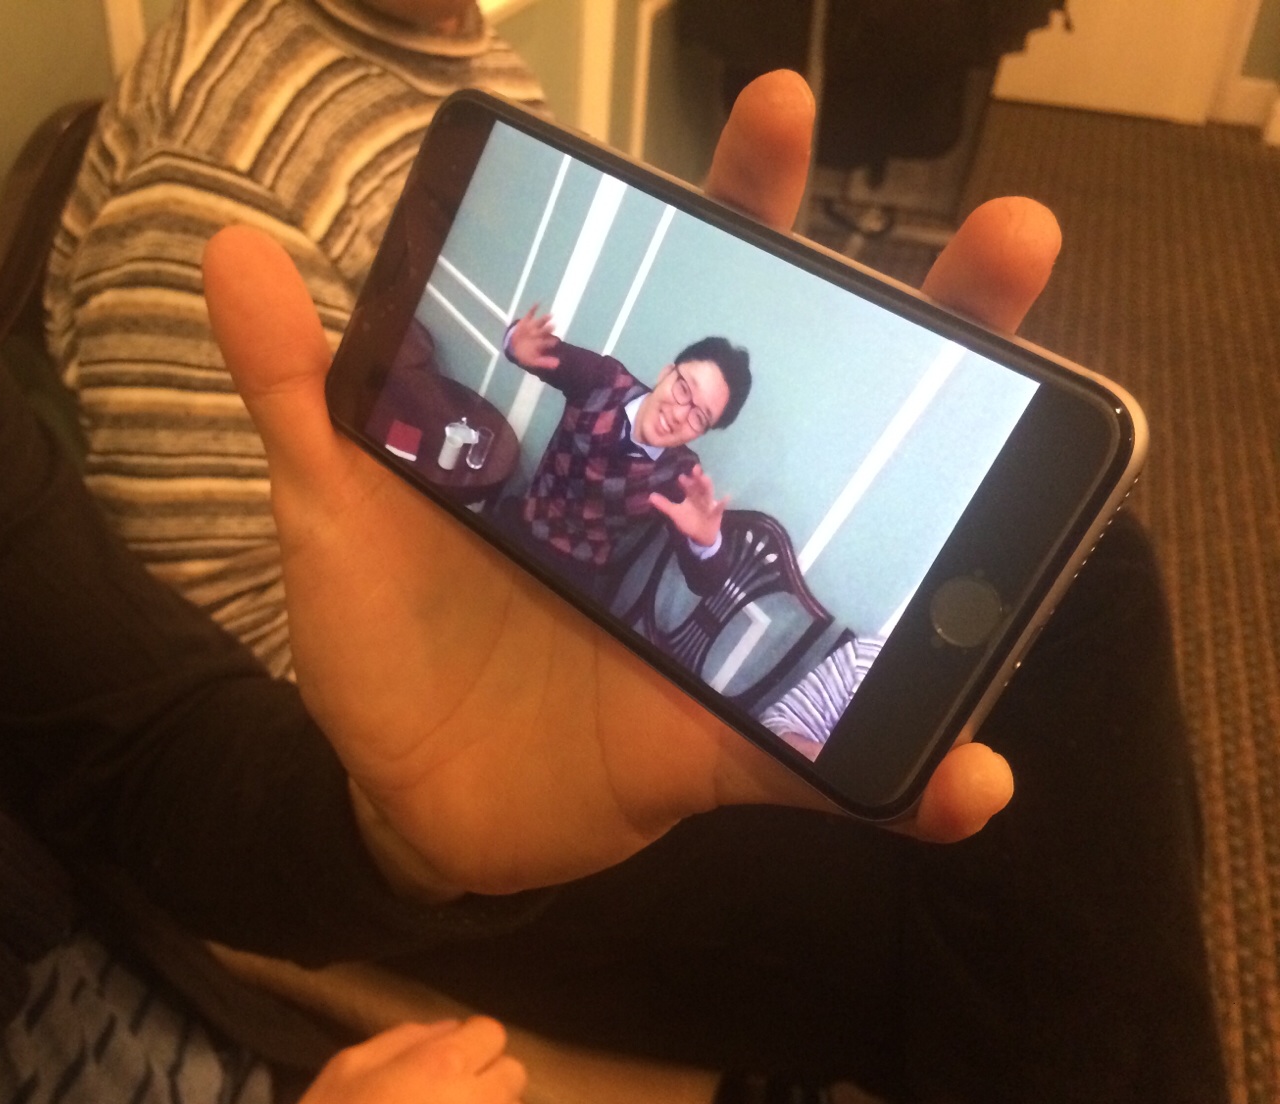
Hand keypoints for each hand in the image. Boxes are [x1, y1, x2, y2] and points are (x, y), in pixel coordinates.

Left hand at [204, 70, 1056, 894]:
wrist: (397, 793)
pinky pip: (835, 764)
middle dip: (924, 319)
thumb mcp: (335, 503)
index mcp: (605, 442)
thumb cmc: (380, 633)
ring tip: (1064, 471)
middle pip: (827, 403)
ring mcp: (724, 627)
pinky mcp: (728, 743)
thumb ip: (300, 386)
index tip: (779, 118)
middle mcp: (689, 515)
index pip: (693, 303)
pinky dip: (907, 782)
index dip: (742, 210)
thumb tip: (232, 251)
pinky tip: (971, 780)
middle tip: (1009, 243)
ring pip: (871, 560)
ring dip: (976, 521)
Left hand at [650, 465, 726, 548]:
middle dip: (697, 478)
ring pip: (708, 494)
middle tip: (695, 468)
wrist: (702, 535)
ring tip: (706, 478)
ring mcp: (709, 504)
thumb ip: (664, 505)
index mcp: (691, 496)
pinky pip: (719, 508)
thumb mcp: (675, 513)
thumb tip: (650, 496)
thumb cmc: (689, 521)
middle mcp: (700, 497)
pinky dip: (722, 503)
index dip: (685, 482)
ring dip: (707, 487)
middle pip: (699, 486)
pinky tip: (727, 497)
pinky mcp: (716, 513)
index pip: (688, 486)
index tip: (681, 477)